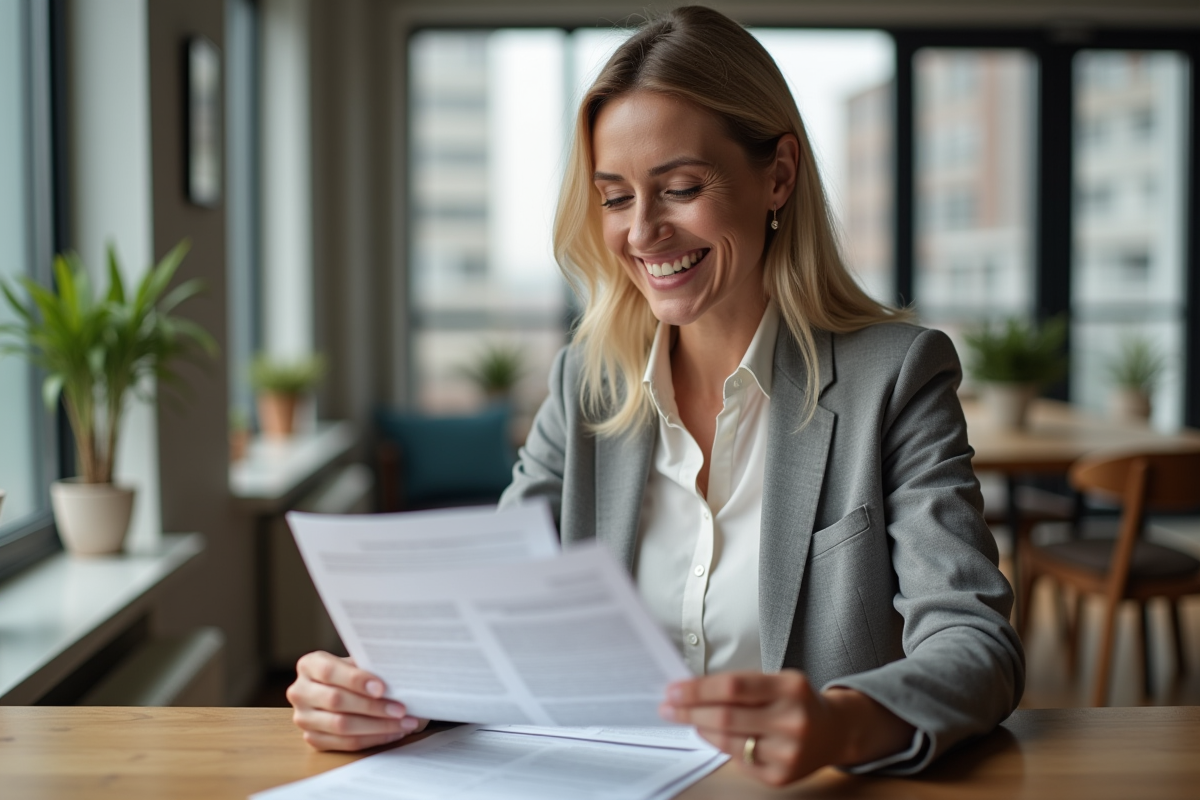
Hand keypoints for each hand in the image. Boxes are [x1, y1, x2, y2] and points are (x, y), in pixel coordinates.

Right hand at [287, 651, 428, 750]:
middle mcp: (300, 692)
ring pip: (342, 726)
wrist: (334, 689)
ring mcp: (303, 718)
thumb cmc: (350, 673)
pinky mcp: (313, 739)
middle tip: (401, 709)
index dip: (356, 680)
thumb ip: (368, 667)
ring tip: (404, 723)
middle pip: (336, 701)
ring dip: (378, 726)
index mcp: (308, 665)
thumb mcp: (354, 663)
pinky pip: (345, 743)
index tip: (381, 688)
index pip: (329, 672)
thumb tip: (396, 678)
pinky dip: (373, 739)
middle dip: (373, 706)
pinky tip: (393, 733)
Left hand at [659, 670, 913, 786]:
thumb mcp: (777, 680)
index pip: (732, 687)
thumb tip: (690, 689)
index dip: (697, 689)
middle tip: (667, 706)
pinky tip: (709, 734)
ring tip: (685, 718)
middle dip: (689, 711)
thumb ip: (740, 684)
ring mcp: (787, 752)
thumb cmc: (796, 701)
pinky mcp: (780, 776)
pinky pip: (737, 759)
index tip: (673, 689)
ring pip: (727, 741)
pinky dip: (718, 745)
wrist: (834, 732)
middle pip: (725, 717)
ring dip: (699, 728)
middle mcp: (792, 721)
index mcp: (790, 687)